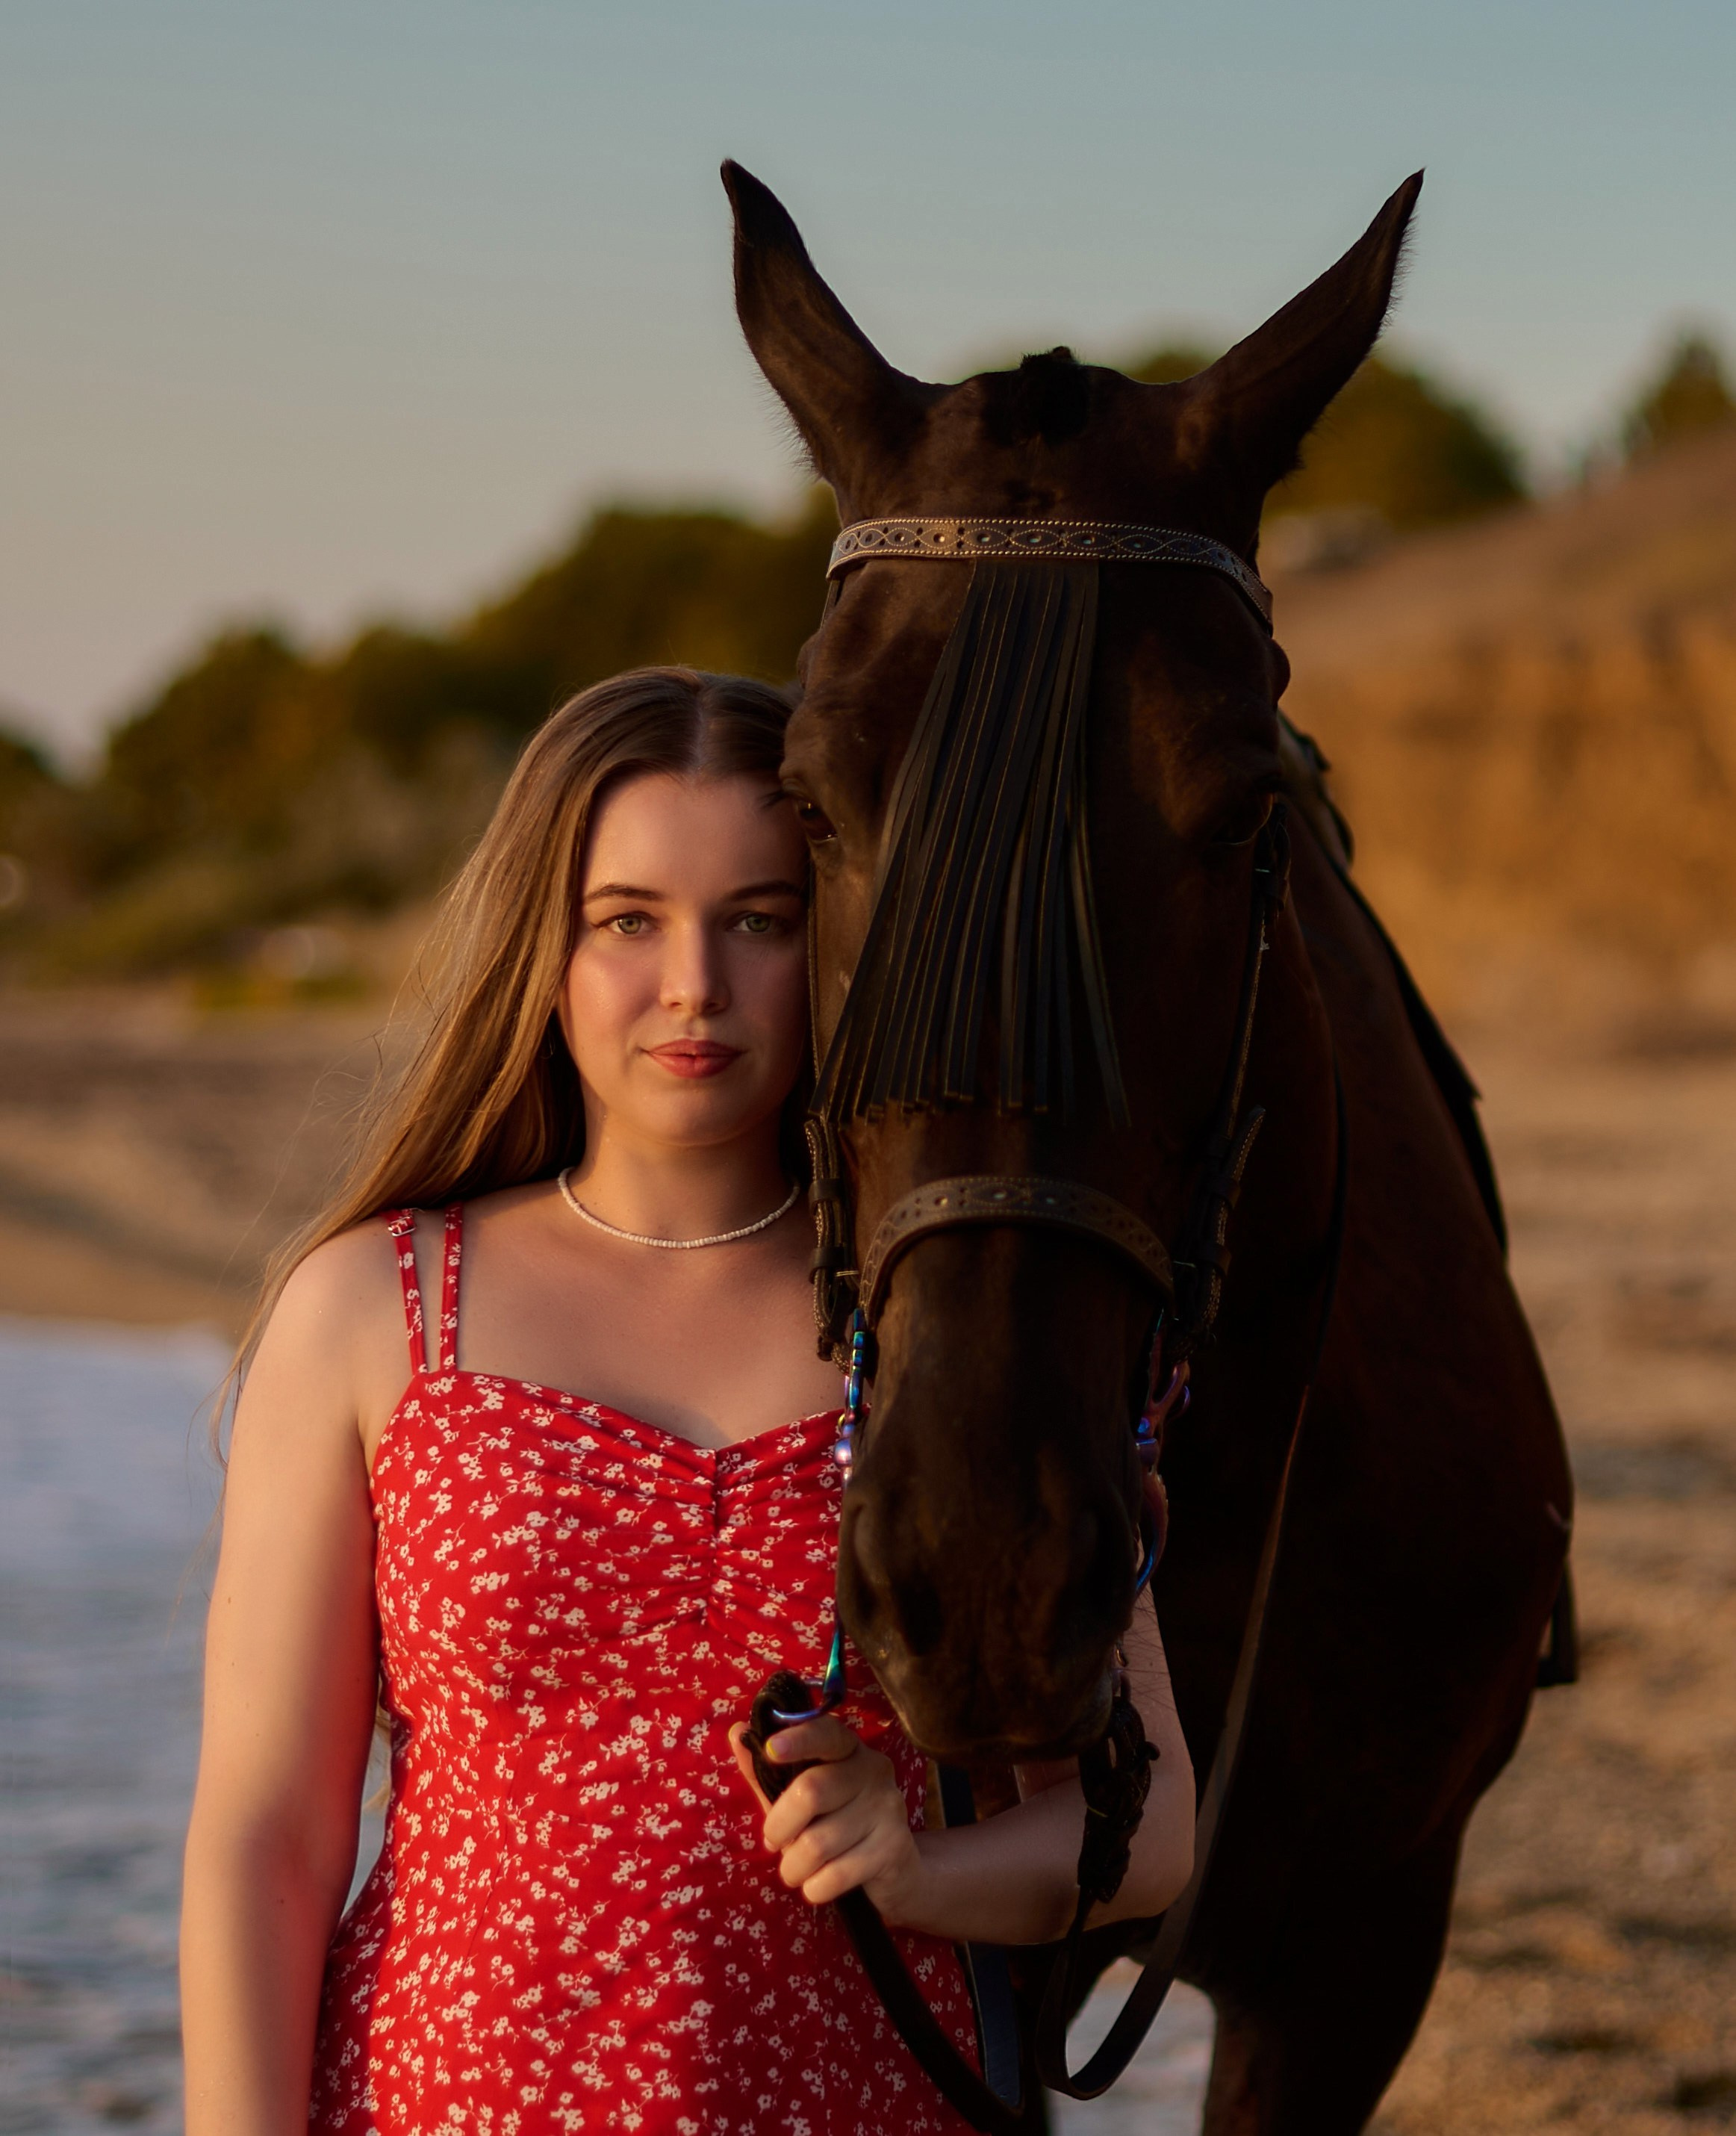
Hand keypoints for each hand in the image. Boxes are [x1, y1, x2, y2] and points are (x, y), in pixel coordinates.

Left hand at [728, 1714, 923, 1919]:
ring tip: (795, 1869)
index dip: (799, 1740)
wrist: (897, 1871)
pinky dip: (814, 1888)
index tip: (770, 1750)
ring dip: (793, 1867)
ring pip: (817, 1843)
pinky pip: (835, 1875)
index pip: (826, 1734)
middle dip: (779, 1827)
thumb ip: (768, 1772)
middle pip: (811, 1792)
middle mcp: (874, 1771)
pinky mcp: (892, 1848)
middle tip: (773, 1842)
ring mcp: (887, 1809)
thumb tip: (737, 1733)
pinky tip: (817, 1885)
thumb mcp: (801, 1798)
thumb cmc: (837, 1825)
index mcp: (849, 1750)